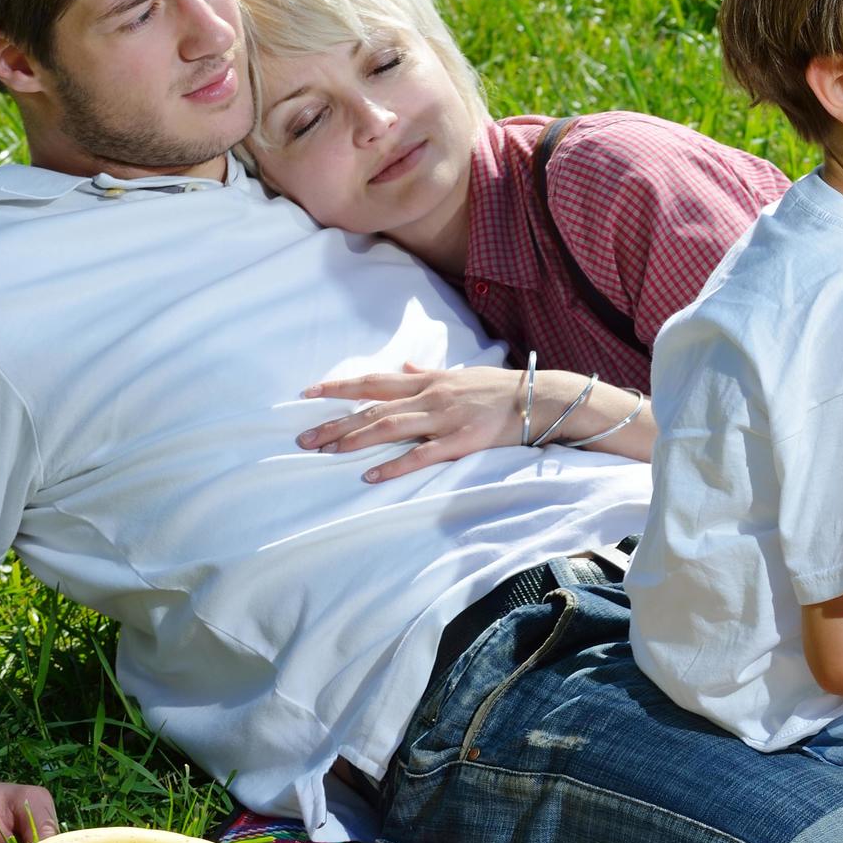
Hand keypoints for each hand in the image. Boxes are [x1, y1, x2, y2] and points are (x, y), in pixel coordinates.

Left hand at [299, 363, 554, 482]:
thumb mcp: (461, 374)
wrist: (539, 398)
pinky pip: (421, 455)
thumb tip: (405, 367)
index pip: (374, 382)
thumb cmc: (501, 388)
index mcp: (428, 381)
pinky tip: (370, 475)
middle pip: (372, 408)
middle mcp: (430, 396)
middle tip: (303, 438)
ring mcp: (444, 418)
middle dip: (334, 422)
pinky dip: (393, 465)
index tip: (308, 393)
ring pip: (389, 428)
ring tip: (324, 452)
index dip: (339, 387)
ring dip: (353, 440)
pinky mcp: (461, 441)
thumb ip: (428, 373)